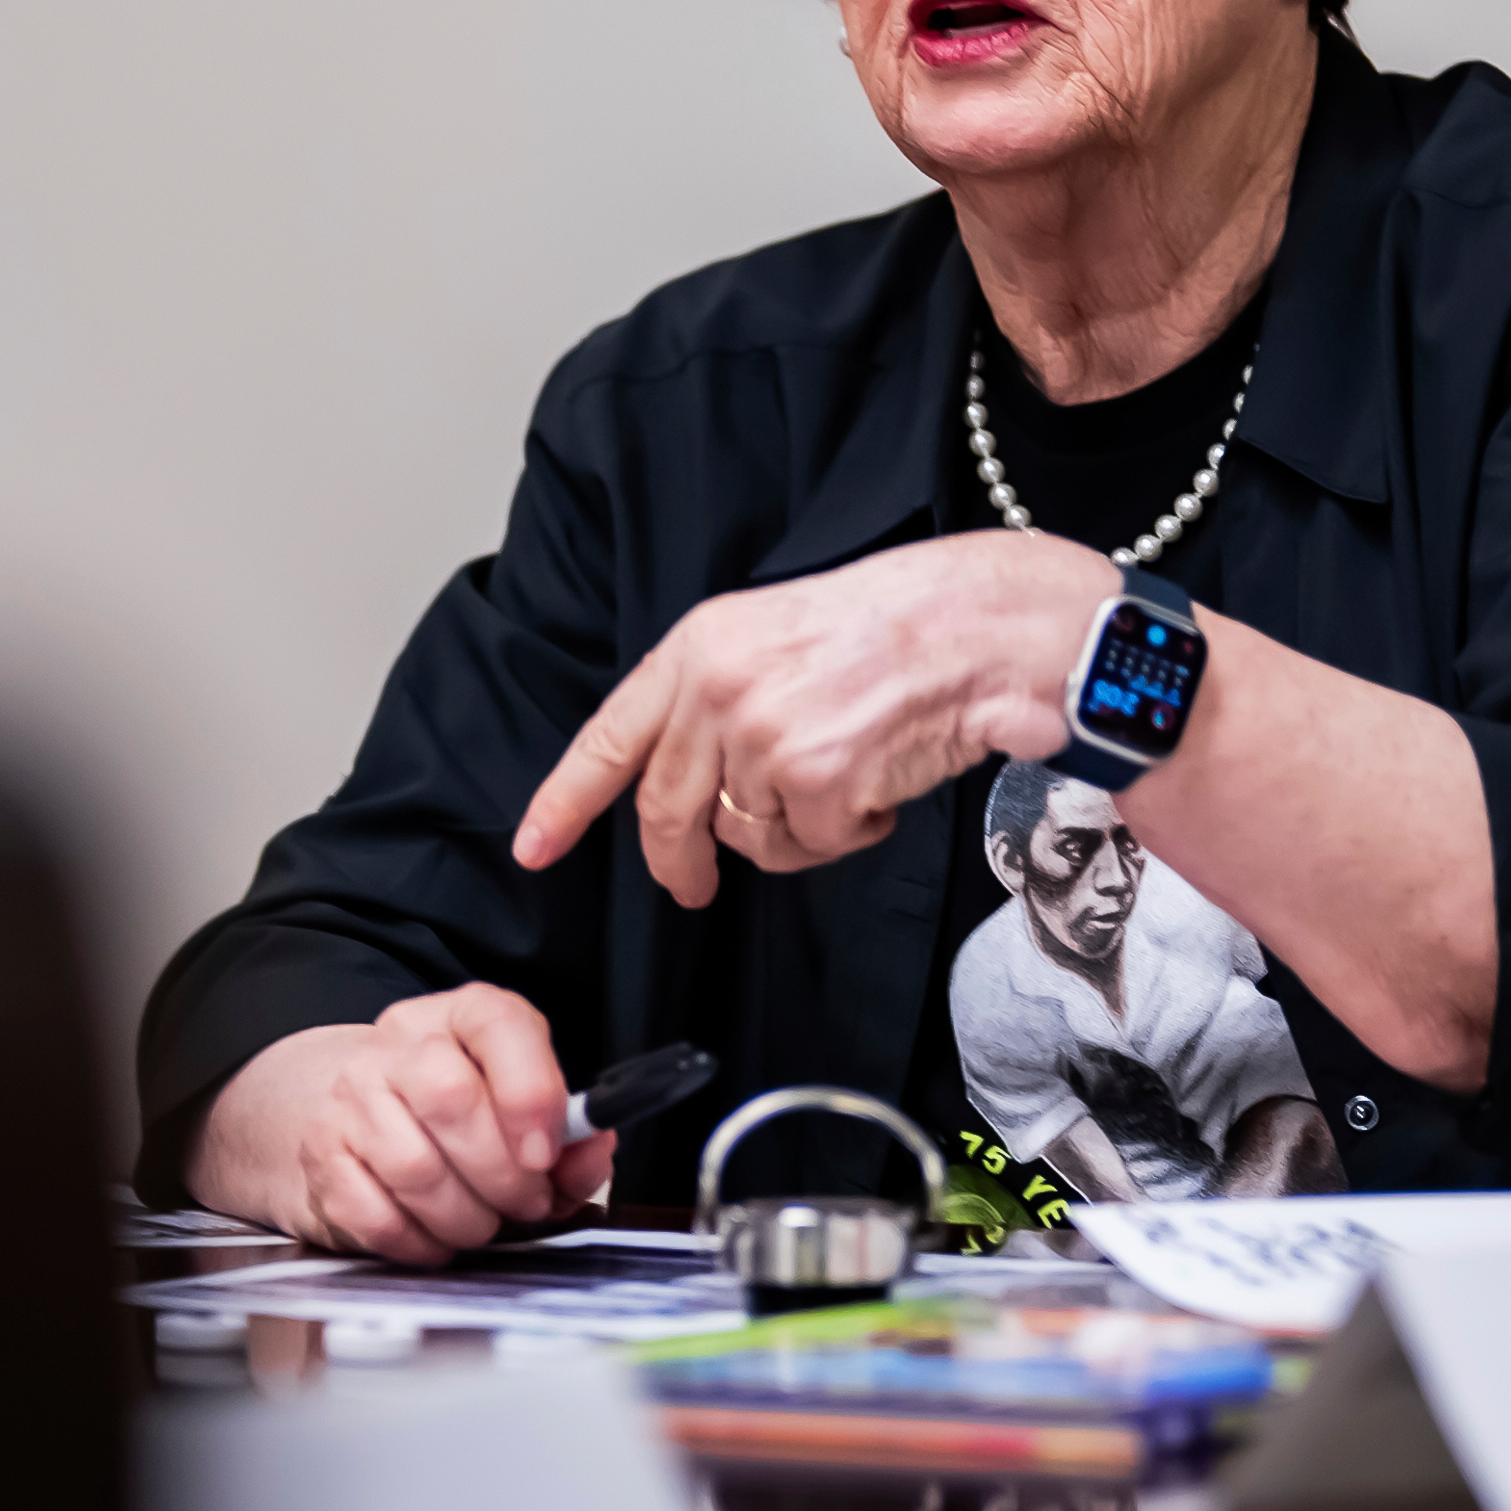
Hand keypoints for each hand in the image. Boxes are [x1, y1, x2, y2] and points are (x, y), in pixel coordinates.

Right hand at [185, 985, 616, 1263]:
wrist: (351, 1112)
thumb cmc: (456, 1114)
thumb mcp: (522, 1105)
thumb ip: (571, 1135)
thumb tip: (592, 1150)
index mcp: (462, 1017)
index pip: (499, 1025)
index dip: (531, 1093)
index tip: (547, 1153)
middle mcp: (400, 1045)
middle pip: (451, 1100)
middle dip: (503, 1174)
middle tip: (526, 1204)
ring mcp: (352, 1098)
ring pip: (414, 1167)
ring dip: (466, 1217)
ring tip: (485, 1223)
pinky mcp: (323, 1157)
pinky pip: (375, 1215)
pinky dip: (420, 1243)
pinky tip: (439, 1238)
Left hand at [513, 530, 1115, 906]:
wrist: (978, 623)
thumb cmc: (896, 625)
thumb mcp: (774, 635)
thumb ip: (716, 697)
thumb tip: (690, 782)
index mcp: (698, 647)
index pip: (609, 738)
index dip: (563, 801)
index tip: (533, 847)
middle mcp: (716, 691)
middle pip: (666, 811)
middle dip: (679, 862)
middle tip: (696, 886)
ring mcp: (760, 738)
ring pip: (748, 836)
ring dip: (798, 831)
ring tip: (851, 780)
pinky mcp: (814, 781)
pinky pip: (812, 845)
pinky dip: (850, 832)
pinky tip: (881, 786)